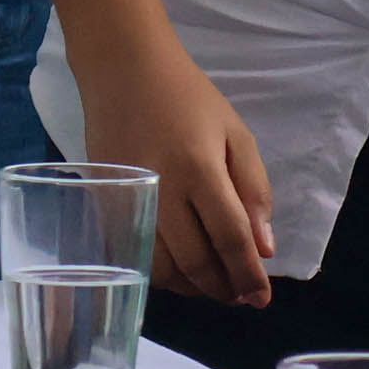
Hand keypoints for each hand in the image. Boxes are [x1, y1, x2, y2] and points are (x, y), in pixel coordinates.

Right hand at [79, 43, 273, 304]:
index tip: (262, 299)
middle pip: (195, 262)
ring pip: (162, 269)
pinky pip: (134, 257)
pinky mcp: (106, 206)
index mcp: (200, 169)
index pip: (230, 237)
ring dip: (192, 288)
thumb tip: (263, 248)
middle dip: (223, 288)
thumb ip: (253, 188)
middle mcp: (163, 191)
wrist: (123, 69)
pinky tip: (180, 273)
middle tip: (241, 297)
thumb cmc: (187, 96)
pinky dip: (161, 275)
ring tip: (215, 288)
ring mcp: (129, 201)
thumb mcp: (234, 131)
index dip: (248, 275)